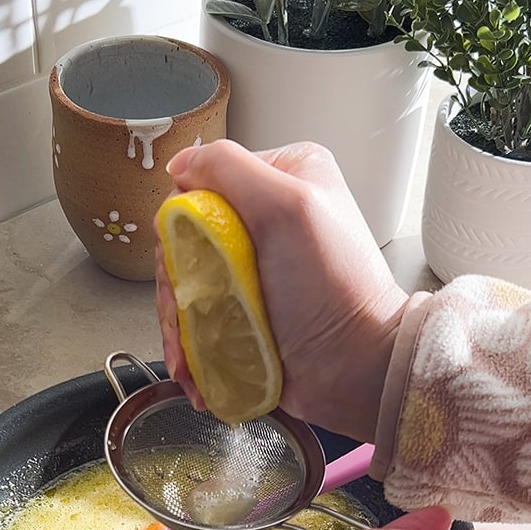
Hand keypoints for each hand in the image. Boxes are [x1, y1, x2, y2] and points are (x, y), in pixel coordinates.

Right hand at [156, 140, 410, 441]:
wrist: (355, 366)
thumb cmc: (333, 288)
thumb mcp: (288, 207)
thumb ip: (230, 169)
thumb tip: (180, 162)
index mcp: (280, 177)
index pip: (199, 187)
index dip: (181, 228)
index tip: (186, 266)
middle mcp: (264, 216)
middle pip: (184, 240)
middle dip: (175, 287)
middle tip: (184, 319)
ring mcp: (250, 265)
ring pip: (184, 283)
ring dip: (177, 324)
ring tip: (188, 358)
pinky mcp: (242, 307)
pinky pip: (195, 317)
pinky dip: (187, 344)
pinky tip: (193, 366)